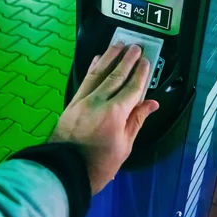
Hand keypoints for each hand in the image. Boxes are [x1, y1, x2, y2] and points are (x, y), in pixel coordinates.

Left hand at [49, 43, 159, 194]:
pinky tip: (97, 59)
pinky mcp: (72, 102)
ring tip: (118, 45)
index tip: (146, 60)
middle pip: (116, 75)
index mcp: (115, 114)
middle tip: (136, 46)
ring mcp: (83, 100)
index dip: (141, 74)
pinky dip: (93, 68)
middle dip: (127, 60)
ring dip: (109, 57)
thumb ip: (136, 121)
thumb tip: (151, 103)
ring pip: (98, 73)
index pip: (132, 88)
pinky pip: (85, 80)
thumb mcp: (124, 146)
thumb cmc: (99, 164)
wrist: (64, 171)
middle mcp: (99, 101)